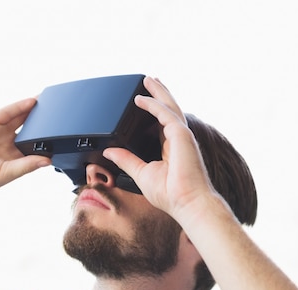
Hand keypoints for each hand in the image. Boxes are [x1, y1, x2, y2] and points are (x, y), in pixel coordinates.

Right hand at [0, 98, 50, 211]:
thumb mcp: (6, 174)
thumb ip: (26, 165)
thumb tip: (48, 161)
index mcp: (15, 160)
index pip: (35, 147)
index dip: (47, 141)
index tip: (64, 135)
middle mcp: (7, 146)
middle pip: (30, 130)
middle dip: (43, 123)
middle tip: (61, 113)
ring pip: (19, 119)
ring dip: (33, 111)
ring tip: (49, 103)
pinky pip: (6, 113)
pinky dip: (19, 107)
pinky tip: (31, 102)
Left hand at [103, 77, 216, 221]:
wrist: (187, 202)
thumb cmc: (171, 195)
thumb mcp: (141, 174)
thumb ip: (126, 160)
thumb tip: (110, 152)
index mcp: (170, 148)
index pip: (161, 124)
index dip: (153, 112)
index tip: (142, 103)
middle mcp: (177, 140)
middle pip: (167, 110)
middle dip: (158, 95)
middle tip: (148, 81)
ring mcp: (181, 136)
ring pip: (169, 106)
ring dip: (158, 92)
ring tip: (148, 80)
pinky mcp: (181, 135)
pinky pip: (165, 113)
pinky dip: (153, 104)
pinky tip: (141, 98)